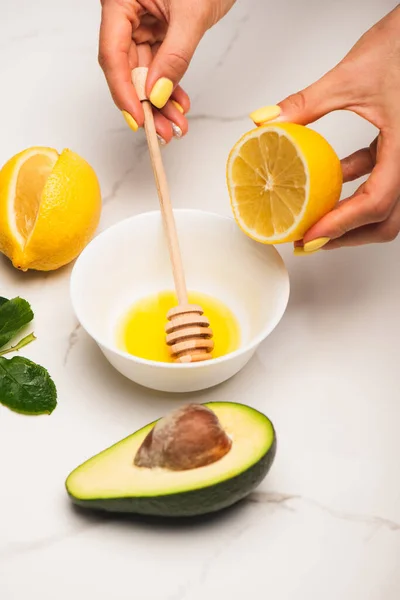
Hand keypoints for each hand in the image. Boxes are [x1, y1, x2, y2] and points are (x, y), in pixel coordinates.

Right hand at [99, 0, 234, 142]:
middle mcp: (127, 14)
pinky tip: (180, 105)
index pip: (113, 55)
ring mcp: (143, 23)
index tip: (138, 119)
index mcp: (120, 0)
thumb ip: (175, 56)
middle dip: (147, 105)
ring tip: (176, 126)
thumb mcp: (192, 14)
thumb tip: (158, 93)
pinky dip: (171, 87)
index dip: (124, 93)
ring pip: (145, 73)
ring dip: (161, 103)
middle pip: (128, 70)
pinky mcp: (159, 31)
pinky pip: (160, 66)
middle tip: (161, 131)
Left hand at [252, 6, 399, 251]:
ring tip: (314, 223)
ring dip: (350, 219)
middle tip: (310, 242)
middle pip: (386, 220)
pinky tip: (327, 185)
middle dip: (347, 236)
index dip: (341, 225)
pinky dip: (354, 189)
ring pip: (385, 207)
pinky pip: (380, 181)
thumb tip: (267, 123)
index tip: (310, 235)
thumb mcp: (349, 77)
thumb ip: (305, 104)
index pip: (376, 202)